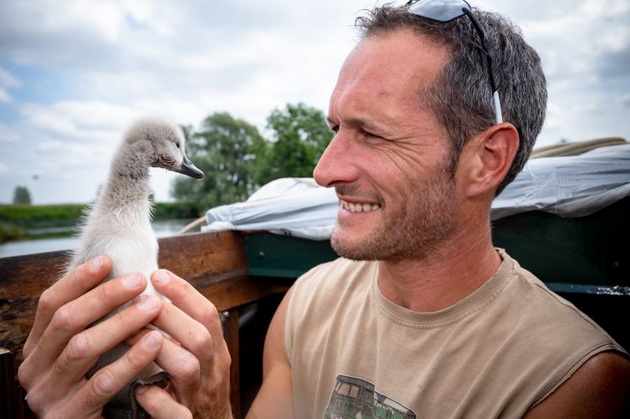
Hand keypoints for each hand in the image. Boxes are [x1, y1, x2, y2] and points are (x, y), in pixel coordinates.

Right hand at [18, 256, 164, 417]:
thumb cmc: (97, 387)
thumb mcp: (88, 353)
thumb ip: (93, 323)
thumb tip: (122, 277)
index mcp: (36, 349)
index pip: (50, 304)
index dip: (78, 280)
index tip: (107, 260)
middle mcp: (34, 369)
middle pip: (67, 321)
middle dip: (105, 296)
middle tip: (139, 280)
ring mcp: (47, 395)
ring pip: (83, 348)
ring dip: (121, 323)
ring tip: (153, 306)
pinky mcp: (68, 416)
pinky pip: (102, 383)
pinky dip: (130, 360)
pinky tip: (153, 342)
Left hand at [132, 269, 232, 418]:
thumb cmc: (196, 392)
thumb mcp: (199, 358)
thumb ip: (185, 333)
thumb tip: (157, 295)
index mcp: (216, 353)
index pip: (208, 314)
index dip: (184, 292)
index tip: (158, 275)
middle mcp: (212, 372)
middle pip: (199, 335)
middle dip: (168, 314)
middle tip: (140, 301)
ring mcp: (199, 397)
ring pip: (188, 367)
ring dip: (157, 347)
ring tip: (130, 335)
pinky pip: (174, 412)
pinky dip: (155, 398)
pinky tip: (138, 389)